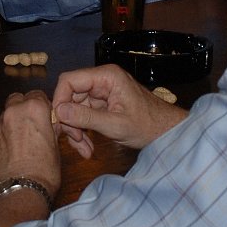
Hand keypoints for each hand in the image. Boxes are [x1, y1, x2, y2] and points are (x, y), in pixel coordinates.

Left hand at [0, 91, 60, 192]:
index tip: (46, 116)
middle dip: (24, 108)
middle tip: (33, 123)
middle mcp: (12, 113)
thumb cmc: (44, 171)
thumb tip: (50, 125)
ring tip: (22, 141)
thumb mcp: (56, 147)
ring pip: (5, 116)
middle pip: (17, 99)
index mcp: (34, 109)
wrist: (21, 193)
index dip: (43, 105)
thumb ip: (50, 129)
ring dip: (13, 123)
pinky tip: (12, 154)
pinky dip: (5, 139)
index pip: (38, 95)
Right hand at [51, 64, 186, 157]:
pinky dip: (83, 132)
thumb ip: (86, 117)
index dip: (60, 100)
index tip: (59, 122)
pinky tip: (88, 148)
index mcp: (107, 77)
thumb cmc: (148, 126)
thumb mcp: (115, 125)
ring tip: (84, 149)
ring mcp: (101, 93)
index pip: (69, 80)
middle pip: (70, 96)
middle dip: (70, 121)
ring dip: (76, 130)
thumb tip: (59, 111)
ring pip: (75, 109)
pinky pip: (84, 116)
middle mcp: (102, 81)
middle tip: (76, 141)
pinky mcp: (102, 106)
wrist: (167, 133)